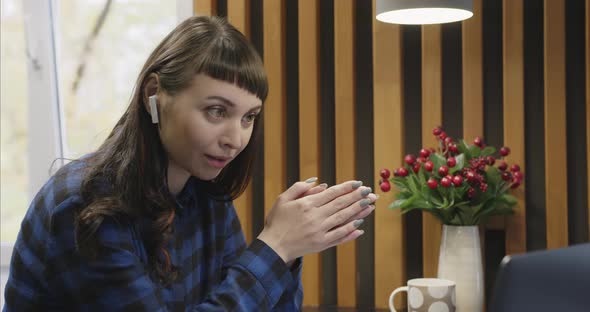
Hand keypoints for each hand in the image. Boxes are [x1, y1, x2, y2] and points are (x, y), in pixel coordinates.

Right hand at [257, 179, 376, 263]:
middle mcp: (315, 217)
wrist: (273, 246)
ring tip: (370, 205)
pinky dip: (351, 231)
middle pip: (341, 205)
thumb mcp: (283, 199)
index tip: (359, 183)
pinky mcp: (321, 244)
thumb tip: (318, 181)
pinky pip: (340, 236)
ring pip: (343, 219)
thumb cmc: (277, 221)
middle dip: (357, 197)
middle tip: (370, 192)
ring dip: (358, 212)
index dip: (347, 188)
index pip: (332, 193)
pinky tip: (360, 226)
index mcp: (306, 204)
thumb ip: (299, 188)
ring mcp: (320, 231)